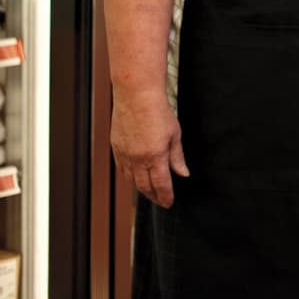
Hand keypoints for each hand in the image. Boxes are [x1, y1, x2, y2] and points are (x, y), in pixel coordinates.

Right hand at [110, 88, 188, 207]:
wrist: (136, 96)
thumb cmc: (158, 111)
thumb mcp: (175, 134)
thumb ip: (177, 157)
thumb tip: (183, 173)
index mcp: (155, 156)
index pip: (161, 184)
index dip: (165, 196)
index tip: (169, 202)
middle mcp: (137, 159)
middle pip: (144, 186)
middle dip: (153, 196)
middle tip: (160, 201)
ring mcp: (124, 154)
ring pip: (131, 180)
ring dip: (140, 189)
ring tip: (149, 192)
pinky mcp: (116, 148)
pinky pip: (121, 169)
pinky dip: (129, 177)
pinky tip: (134, 177)